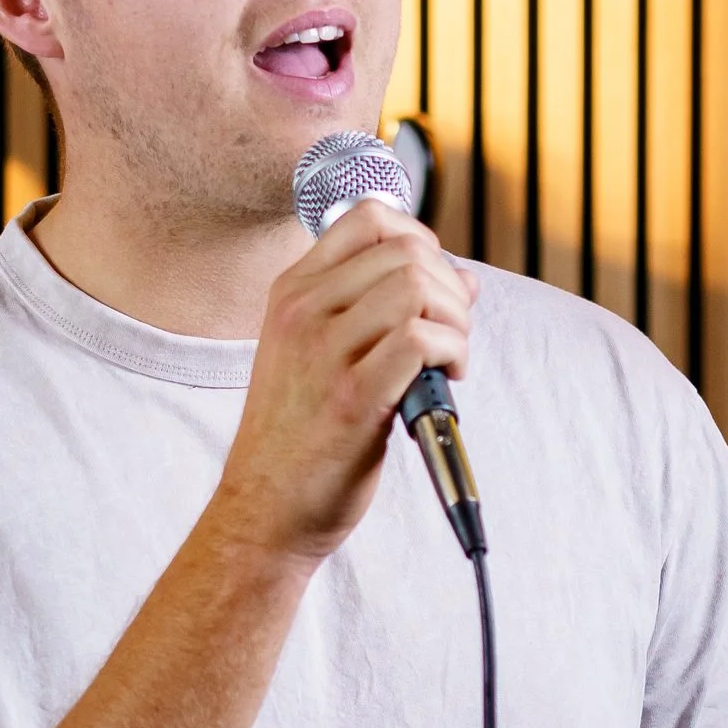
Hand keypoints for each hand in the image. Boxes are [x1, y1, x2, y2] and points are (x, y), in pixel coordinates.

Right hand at [210, 200, 476, 564]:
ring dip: (455, 321)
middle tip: (449, 335)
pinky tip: (447, 379)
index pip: (369, 217)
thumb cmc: (302, 436)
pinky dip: (451, 352)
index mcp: (292, 293)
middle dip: (449, 289)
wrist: (265, 510)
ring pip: (417, 288)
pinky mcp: (351, 398)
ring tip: (449, 360)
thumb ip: (380, 309)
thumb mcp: (320, 355)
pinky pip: (419, 339)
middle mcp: (303, 311)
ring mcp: (323, 352)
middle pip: (406, 251)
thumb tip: (462, 278)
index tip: (433, 286)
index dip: (421, 240)